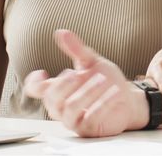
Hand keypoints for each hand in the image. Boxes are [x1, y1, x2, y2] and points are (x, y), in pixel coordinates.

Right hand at [22, 29, 143, 136]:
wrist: (127, 99)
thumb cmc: (105, 81)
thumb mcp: (92, 62)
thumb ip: (76, 49)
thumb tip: (61, 32)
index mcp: (57, 90)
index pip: (35, 89)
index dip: (33, 82)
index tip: (43, 72)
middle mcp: (60, 107)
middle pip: (51, 98)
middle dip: (65, 85)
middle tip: (78, 74)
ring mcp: (73, 120)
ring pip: (71, 108)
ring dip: (87, 92)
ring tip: (103, 81)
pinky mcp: (88, 129)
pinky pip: (91, 118)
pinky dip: (103, 104)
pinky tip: (115, 93)